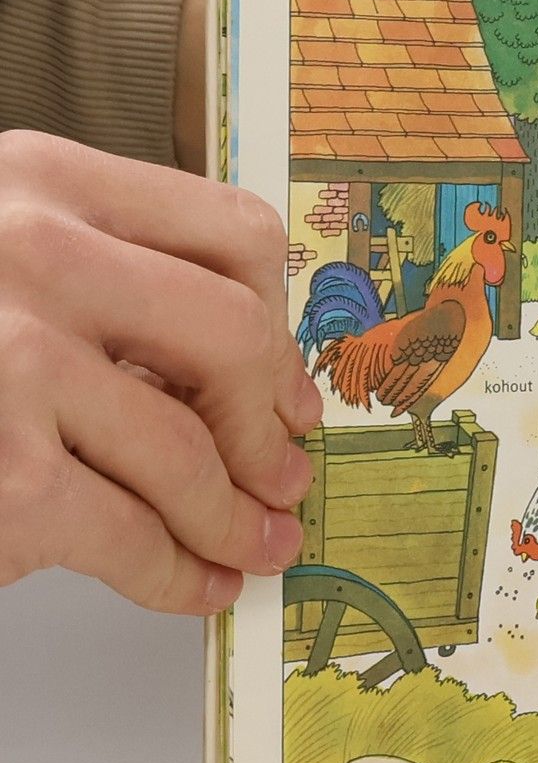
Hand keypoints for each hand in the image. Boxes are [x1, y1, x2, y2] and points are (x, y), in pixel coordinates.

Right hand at [0, 132, 321, 612]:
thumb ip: (100, 280)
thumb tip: (251, 379)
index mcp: (38, 178)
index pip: (232, 235)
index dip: (279, 322)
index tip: (284, 382)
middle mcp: (31, 253)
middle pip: (234, 339)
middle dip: (269, 424)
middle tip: (282, 474)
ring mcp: (11, 361)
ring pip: (190, 452)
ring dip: (237, 518)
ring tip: (256, 546)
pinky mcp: (4, 475)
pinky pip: (132, 536)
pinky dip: (178, 574)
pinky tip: (193, 584)